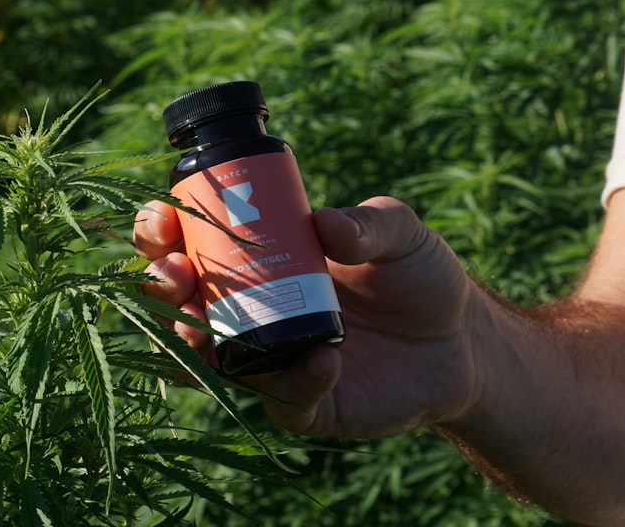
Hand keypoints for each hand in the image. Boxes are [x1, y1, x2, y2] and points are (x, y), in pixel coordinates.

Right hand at [132, 196, 484, 437]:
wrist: (464, 342)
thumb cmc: (418, 276)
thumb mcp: (400, 233)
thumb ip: (371, 223)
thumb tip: (325, 226)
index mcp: (257, 260)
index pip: (189, 242)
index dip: (161, 231)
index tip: (164, 218)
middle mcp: (250, 311)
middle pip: (178, 302)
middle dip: (160, 286)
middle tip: (175, 273)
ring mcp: (272, 361)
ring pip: (209, 360)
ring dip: (194, 342)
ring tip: (207, 325)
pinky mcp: (306, 405)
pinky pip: (283, 401)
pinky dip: (296, 382)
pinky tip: (325, 359)